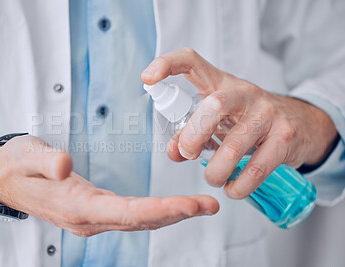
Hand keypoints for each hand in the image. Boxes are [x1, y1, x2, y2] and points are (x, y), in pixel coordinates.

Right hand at [0, 135, 218, 235]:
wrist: (3, 178)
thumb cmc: (17, 166)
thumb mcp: (26, 155)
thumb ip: (45, 160)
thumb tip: (64, 165)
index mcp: (75, 206)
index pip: (125, 212)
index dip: (159, 209)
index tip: (188, 204)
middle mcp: (87, 218)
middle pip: (140, 220)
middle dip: (176, 213)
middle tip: (208, 205)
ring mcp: (92, 218)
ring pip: (139, 221)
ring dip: (171, 215)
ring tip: (201, 206)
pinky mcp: (95, 211)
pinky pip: (132, 216)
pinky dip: (156, 212)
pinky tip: (172, 207)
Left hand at [142, 48, 338, 199]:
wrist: (301, 123)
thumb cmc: (248, 120)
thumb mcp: (218, 119)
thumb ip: (190, 134)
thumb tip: (174, 152)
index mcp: (220, 83)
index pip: (192, 61)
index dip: (167, 64)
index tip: (148, 79)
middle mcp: (244, 93)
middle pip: (213, 107)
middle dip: (193, 137)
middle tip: (188, 154)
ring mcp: (268, 113)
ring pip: (234, 146)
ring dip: (215, 172)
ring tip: (214, 178)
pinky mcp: (285, 137)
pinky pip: (256, 169)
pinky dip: (238, 186)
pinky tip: (233, 188)